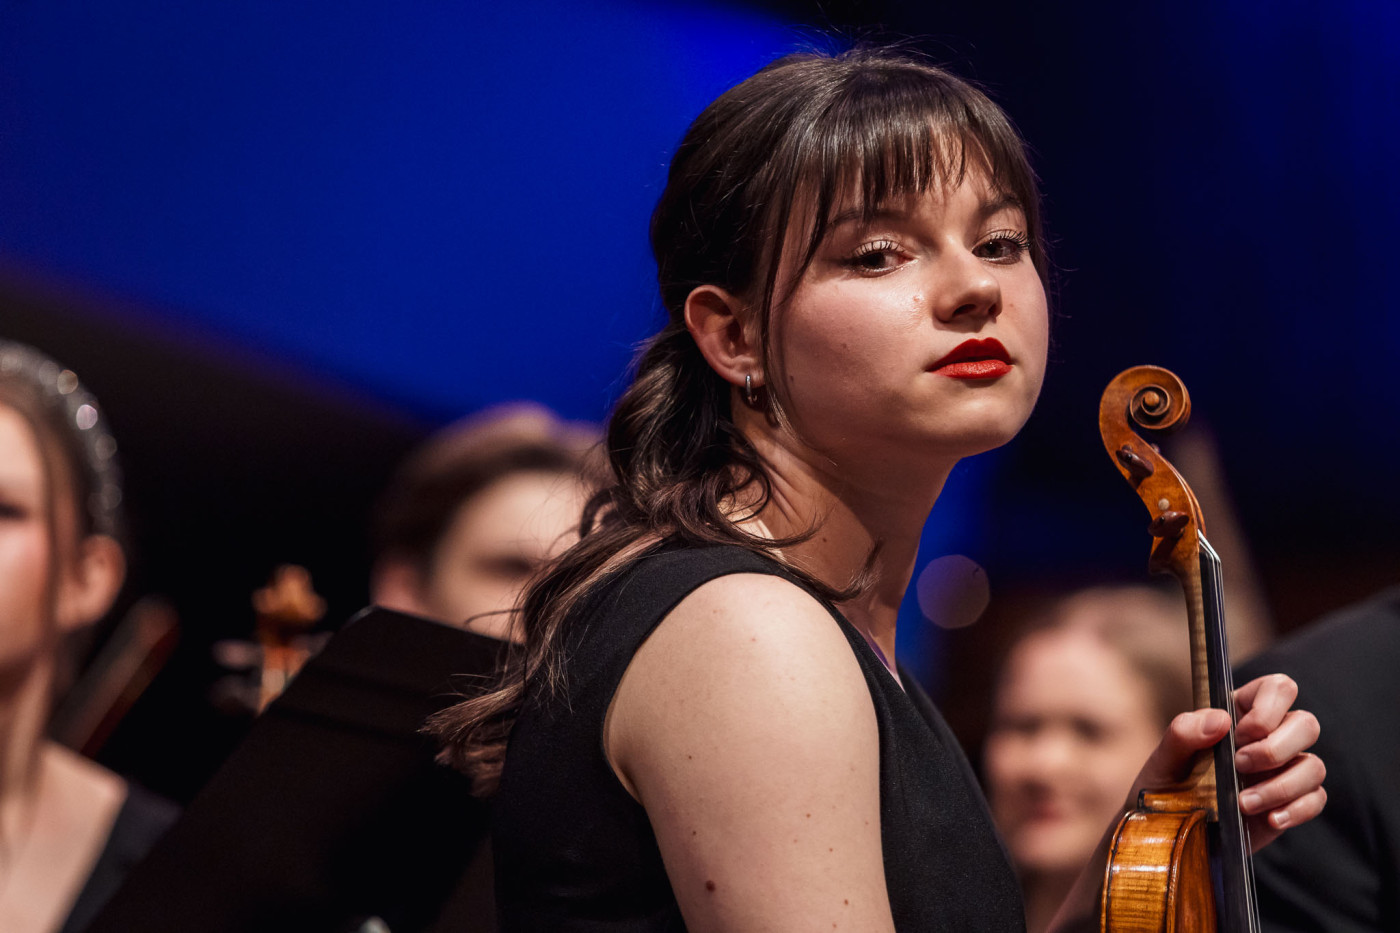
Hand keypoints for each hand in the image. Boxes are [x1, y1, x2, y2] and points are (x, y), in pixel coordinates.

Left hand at [1128, 674, 1324, 850]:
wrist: (1172, 832)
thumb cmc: (1167, 784)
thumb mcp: (1165, 757)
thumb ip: (1184, 732)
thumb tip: (1221, 720)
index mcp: (1240, 712)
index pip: (1279, 688)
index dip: (1268, 708)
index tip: (1239, 734)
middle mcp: (1269, 736)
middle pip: (1307, 724)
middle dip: (1276, 748)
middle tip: (1239, 765)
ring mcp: (1284, 769)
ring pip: (1314, 765)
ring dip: (1282, 786)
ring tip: (1244, 803)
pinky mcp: (1292, 801)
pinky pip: (1316, 799)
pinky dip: (1296, 809)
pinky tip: (1269, 818)